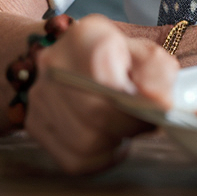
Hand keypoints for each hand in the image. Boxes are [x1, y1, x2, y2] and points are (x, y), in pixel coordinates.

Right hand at [25, 14, 176, 173]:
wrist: (81, 60)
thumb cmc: (120, 58)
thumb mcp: (146, 54)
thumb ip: (158, 74)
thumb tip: (161, 103)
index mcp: (84, 37)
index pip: (107, 80)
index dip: (135, 104)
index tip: (155, 109)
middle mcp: (53, 63)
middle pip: (94, 114)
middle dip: (127, 125)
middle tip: (145, 122)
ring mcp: (39, 94)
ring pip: (83, 142)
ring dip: (113, 142)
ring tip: (125, 127)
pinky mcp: (35, 123)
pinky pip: (72, 159)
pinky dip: (98, 157)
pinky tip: (108, 139)